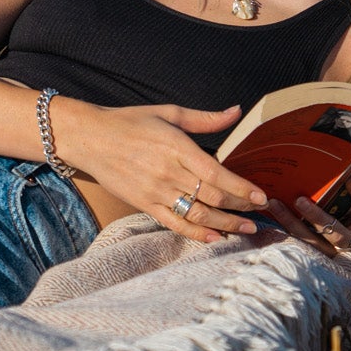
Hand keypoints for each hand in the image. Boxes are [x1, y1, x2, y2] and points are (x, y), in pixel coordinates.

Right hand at [54, 100, 266, 242]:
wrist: (89, 138)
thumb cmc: (130, 121)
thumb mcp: (168, 113)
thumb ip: (205, 118)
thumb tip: (237, 111)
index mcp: (176, 147)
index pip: (217, 173)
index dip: (241, 188)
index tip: (261, 196)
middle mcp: (168, 172)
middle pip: (212, 196)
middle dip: (240, 207)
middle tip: (260, 213)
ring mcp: (155, 191)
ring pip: (197, 214)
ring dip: (225, 225)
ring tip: (246, 230)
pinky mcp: (144, 204)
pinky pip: (174, 224)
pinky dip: (196, 234)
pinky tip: (214, 238)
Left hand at [266, 177, 350, 258]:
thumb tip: (342, 168)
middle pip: (337, 233)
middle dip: (317, 217)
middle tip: (300, 200)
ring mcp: (332, 251)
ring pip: (311, 240)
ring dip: (291, 221)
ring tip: (275, 204)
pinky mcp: (315, 254)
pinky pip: (298, 242)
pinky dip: (284, 226)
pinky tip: (271, 212)